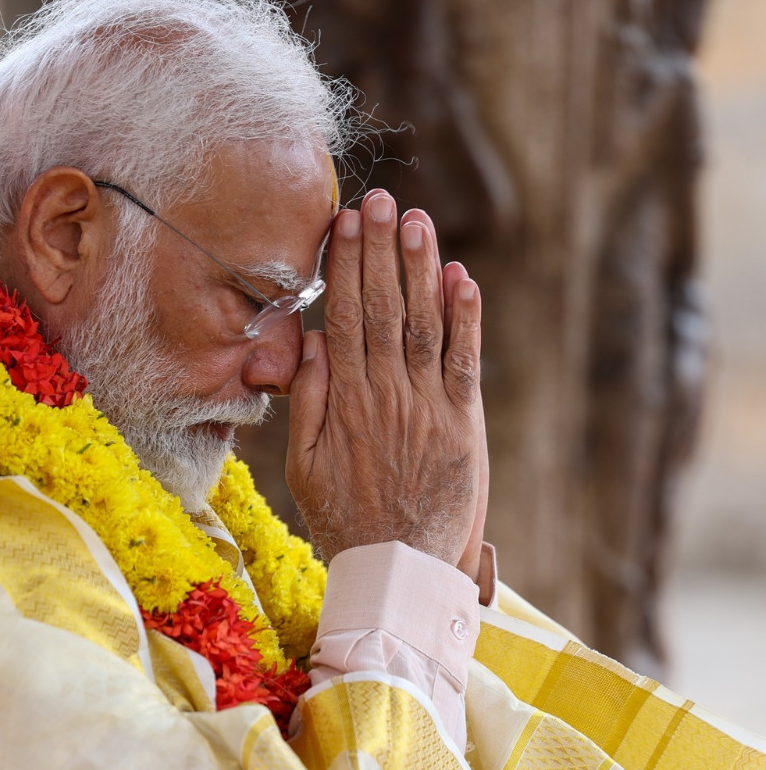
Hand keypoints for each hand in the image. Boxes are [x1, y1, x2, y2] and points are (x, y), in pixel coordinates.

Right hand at [287, 192, 484, 568]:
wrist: (397, 570)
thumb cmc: (344, 520)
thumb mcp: (304, 466)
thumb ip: (307, 402)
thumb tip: (309, 343)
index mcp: (344, 401)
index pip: (343, 317)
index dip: (346, 265)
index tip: (345, 222)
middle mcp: (386, 394)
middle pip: (381, 307)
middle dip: (381, 249)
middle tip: (381, 199)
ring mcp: (427, 406)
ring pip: (423, 322)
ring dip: (421, 268)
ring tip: (417, 220)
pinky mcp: (462, 423)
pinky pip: (464, 359)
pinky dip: (465, 317)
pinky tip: (461, 277)